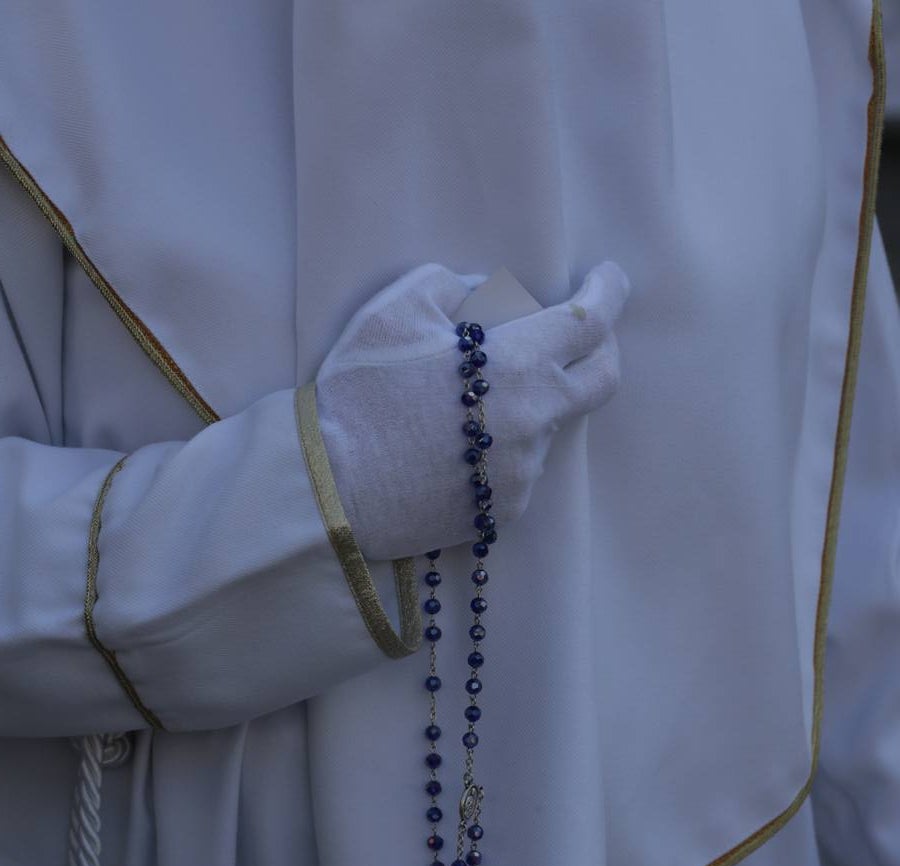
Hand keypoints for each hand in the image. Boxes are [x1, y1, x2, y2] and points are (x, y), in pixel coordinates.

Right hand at [315, 259, 628, 559]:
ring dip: (527, 402)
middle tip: (580, 334)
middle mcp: (535, 420)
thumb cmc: (360, 389)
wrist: (329, 485)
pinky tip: (451, 447)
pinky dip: (499, 448)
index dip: (608, 293)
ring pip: (549, 425)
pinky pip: (517, 467)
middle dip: (603, 347)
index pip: (593, 322)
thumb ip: (460, 287)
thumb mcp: (400, 306)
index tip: (606, 279)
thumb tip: (495, 298)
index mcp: (518, 363)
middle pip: (603, 379)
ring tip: (466, 403)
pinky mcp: (504, 511)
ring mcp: (523, 471)